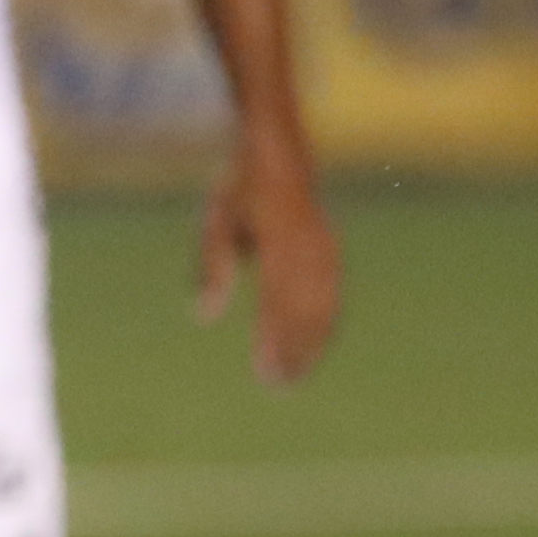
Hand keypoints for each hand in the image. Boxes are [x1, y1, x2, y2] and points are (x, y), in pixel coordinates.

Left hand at [202, 139, 339, 386]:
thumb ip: (213, 270)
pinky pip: (333, 293)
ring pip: (324, 307)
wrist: (280, 149)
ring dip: (312, 344)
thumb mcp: (216, 223)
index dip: (273, 342)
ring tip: (295, 376)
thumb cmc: (240, 189)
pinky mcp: (331, 248)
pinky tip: (317, 344)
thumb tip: (204, 318)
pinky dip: (326, 322)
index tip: (264, 371)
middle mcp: (306, 248)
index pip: (276, 305)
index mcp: (277, 243)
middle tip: (278, 387)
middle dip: (294, 352)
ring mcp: (324, 247)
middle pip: (304, 313)